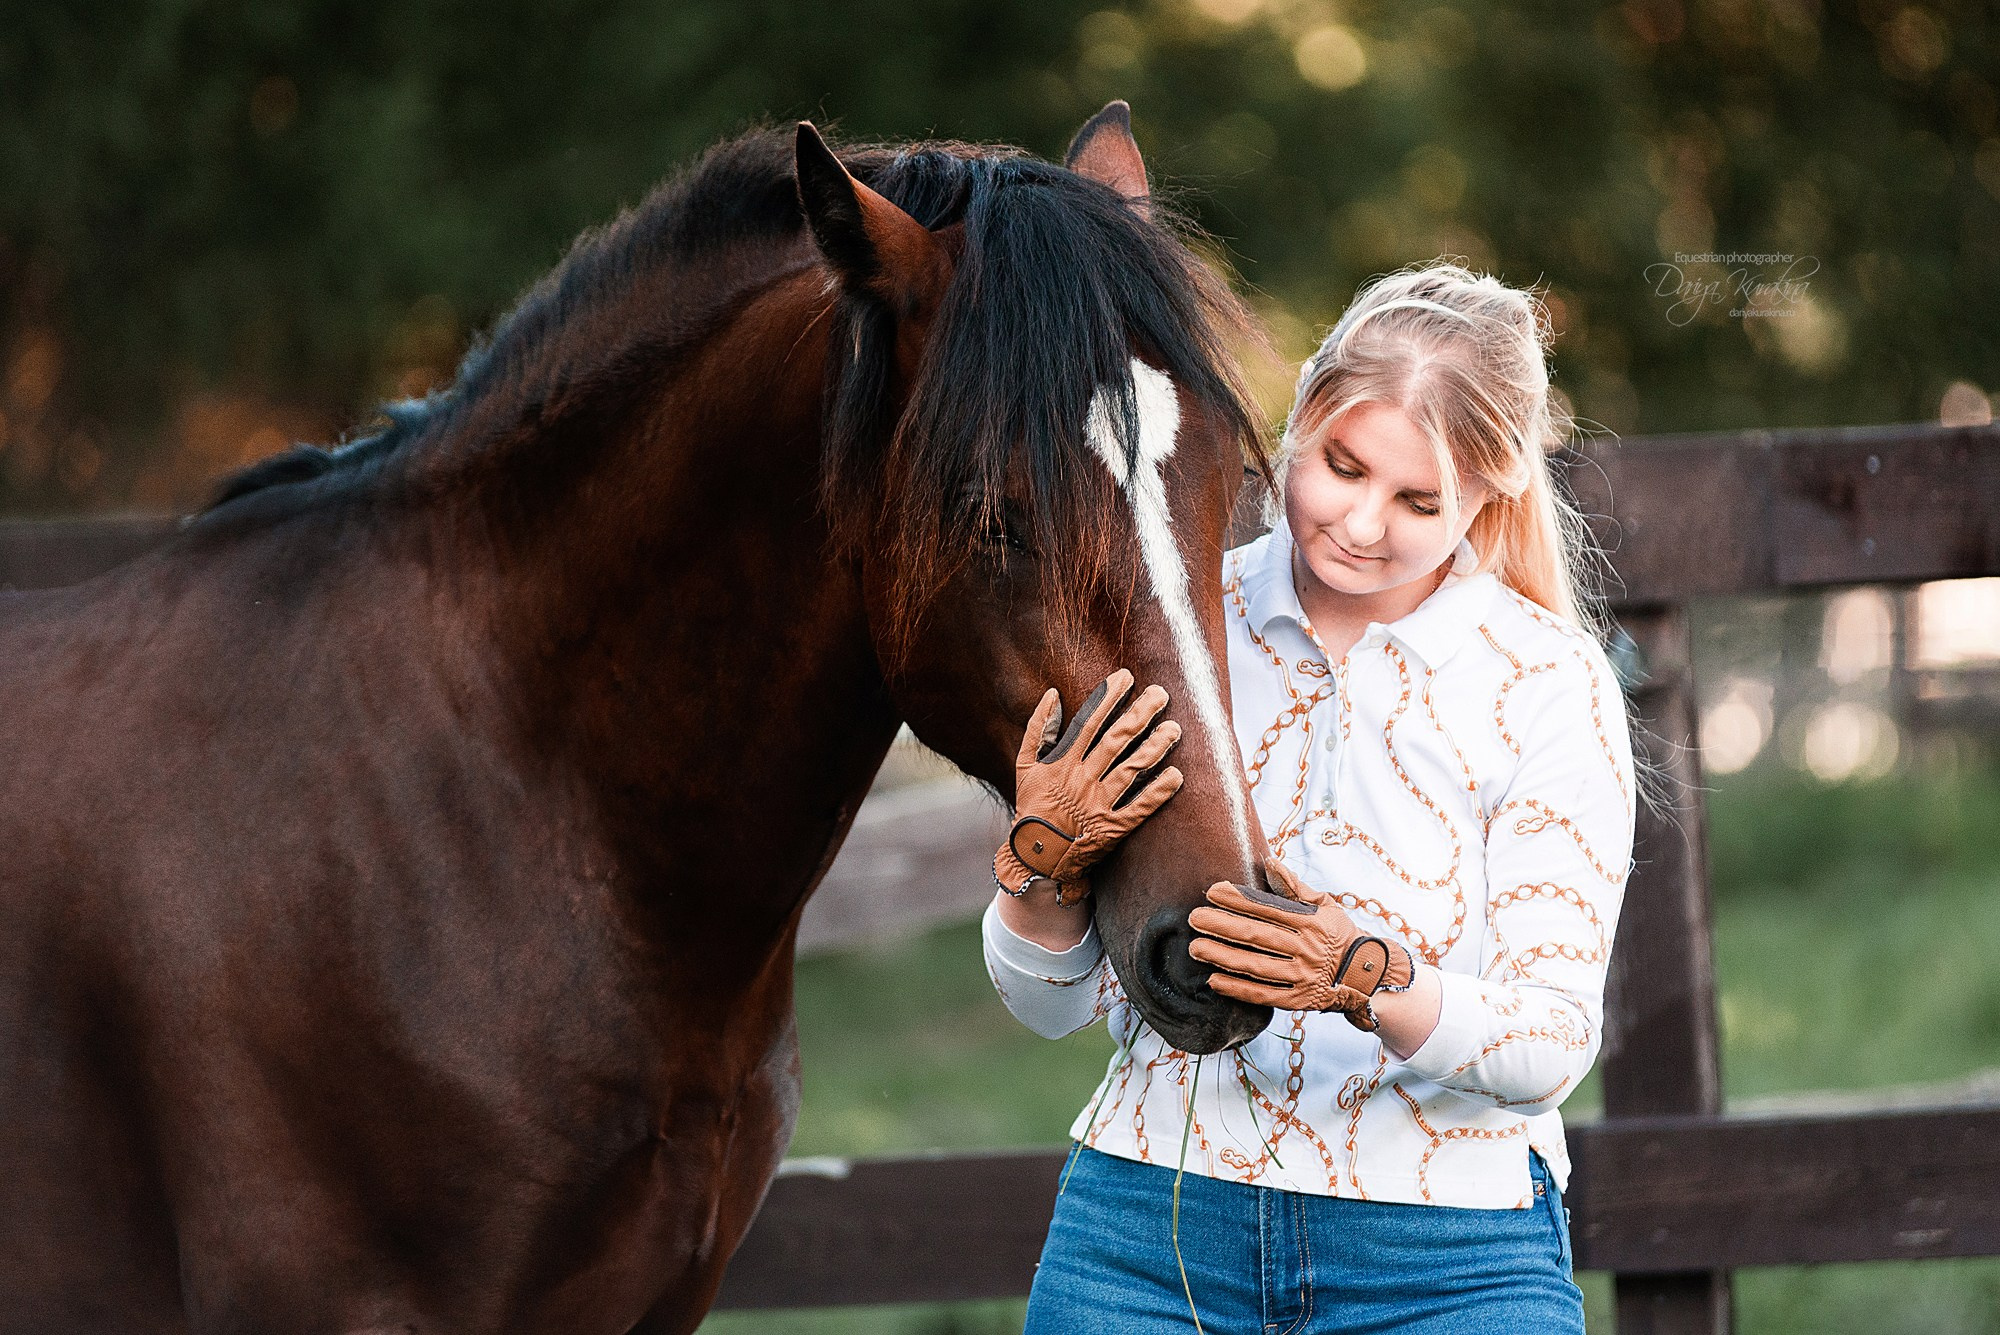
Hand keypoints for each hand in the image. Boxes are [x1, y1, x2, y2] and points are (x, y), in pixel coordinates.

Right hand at [993, 668, 1184, 906]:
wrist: (1035, 856)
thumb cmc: (1032, 807)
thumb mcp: (1024, 765)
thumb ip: (1038, 729)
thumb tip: (1052, 694)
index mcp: (1062, 762)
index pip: (1089, 722)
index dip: (1108, 698)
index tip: (1126, 677)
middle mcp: (1082, 780)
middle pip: (1116, 740)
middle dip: (1140, 714)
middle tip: (1161, 693)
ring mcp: (1098, 804)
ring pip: (1131, 770)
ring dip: (1155, 747)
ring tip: (1174, 728)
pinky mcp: (1112, 829)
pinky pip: (1139, 808)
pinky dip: (1158, 793)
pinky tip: (1176, 776)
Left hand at [1188, 859, 1414, 1030]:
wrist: (1368, 976)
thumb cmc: (1339, 934)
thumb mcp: (1326, 905)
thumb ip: (1295, 887)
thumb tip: (1269, 861)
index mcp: (1312, 922)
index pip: (1268, 908)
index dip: (1239, 899)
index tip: (1212, 891)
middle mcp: (1307, 949)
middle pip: (1257, 936)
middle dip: (1222, 926)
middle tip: (1194, 918)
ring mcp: (1303, 977)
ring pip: (1256, 966)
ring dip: (1223, 957)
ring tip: (1196, 948)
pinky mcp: (1299, 1000)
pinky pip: (1264, 995)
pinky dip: (1238, 989)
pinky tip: (1213, 980)